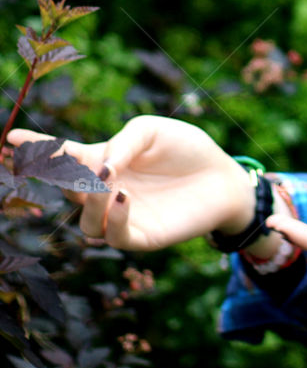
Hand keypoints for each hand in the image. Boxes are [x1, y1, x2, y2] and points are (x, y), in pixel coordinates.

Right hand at [5, 117, 257, 251]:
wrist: (223, 176)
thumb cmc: (186, 149)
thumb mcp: (151, 131)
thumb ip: (121, 143)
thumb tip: (97, 167)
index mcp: (103, 161)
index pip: (62, 158)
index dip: (35, 149)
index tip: (10, 138)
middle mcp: (105, 192)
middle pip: (67, 190)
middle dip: (59, 178)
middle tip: (65, 163)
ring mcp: (121, 216)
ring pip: (85, 221)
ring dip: (89, 202)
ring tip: (106, 181)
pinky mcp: (142, 236)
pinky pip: (115, 236)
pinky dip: (113, 218)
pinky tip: (122, 196)